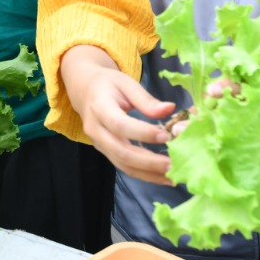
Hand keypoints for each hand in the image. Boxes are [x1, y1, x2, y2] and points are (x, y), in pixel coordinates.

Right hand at [60, 46, 177, 182]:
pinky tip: (162, 176)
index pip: (121, 125)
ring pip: (123, 165)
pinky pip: (124, 167)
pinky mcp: (104, 152)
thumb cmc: (108, 84)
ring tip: (173, 175)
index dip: (143, 133)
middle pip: (122, 152)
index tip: (167, 136)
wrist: (85, 90)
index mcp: (100, 107)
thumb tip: (170, 109)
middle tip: (174, 164)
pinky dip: (144, 174)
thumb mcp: (127, 83)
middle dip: (149, 162)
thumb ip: (146, 99)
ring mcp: (98, 144)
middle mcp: (95, 130)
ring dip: (149, 173)